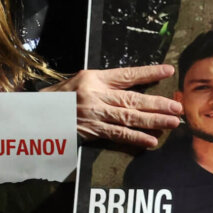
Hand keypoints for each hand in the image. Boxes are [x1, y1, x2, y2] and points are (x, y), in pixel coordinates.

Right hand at [42, 65, 181, 147]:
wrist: (35, 115)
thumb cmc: (58, 97)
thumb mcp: (79, 82)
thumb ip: (103, 84)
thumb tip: (131, 86)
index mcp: (93, 78)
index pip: (126, 74)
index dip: (148, 73)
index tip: (167, 71)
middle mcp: (95, 95)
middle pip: (132, 98)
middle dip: (157, 103)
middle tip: (177, 106)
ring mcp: (93, 114)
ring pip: (128, 117)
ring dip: (152, 121)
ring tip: (171, 122)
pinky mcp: (90, 131)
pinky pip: (117, 135)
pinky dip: (135, 139)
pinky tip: (150, 141)